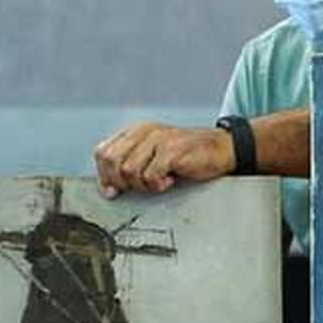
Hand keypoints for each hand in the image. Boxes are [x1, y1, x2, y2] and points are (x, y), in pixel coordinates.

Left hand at [94, 122, 235, 197]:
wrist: (220, 149)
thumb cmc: (186, 156)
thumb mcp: (152, 156)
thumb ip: (129, 165)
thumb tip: (108, 190)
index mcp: (135, 131)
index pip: (103, 152)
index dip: (104, 174)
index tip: (113, 190)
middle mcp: (144, 132)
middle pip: (112, 162)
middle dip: (122, 181)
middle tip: (141, 185)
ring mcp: (157, 139)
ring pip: (130, 171)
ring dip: (144, 184)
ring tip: (159, 180)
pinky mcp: (171, 150)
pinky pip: (151, 176)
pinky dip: (159, 185)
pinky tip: (170, 179)